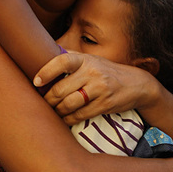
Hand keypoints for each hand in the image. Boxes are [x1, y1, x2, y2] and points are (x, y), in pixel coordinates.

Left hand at [34, 52, 159, 125]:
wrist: (137, 84)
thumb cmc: (107, 71)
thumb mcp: (91, 59)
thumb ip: (70, 57)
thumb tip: (43, 52)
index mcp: (86, 59)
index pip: (62, 61)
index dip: (46, 71)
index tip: (36, 81)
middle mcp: (92, 72)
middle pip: (61, 89)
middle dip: (48, 99)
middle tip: (43, 103)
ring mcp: (100, 89)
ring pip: (69, 104)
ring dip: (57, 111)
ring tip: (53, 111)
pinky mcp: (105, 104)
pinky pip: (81, 115)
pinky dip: (69, 119)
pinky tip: (65, 119)